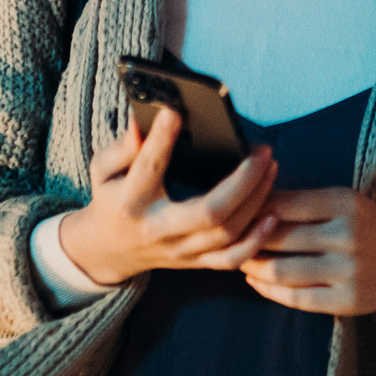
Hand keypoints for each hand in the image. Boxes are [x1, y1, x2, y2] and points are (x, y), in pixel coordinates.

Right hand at [57, 108, 279, 285]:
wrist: (108, 251)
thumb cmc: (111, 199)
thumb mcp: (102, 171)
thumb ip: (120, 149)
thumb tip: (142, 126)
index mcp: (130, 202)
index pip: (147, 170)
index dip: (160, 142)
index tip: (175, 113)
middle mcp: (159, 230)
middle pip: (209, 212)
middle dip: (243, 181)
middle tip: (262, 150)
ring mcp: (181, 250)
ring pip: (228, 233)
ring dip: (257, 200)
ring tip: (271, 167)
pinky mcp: (195, 262)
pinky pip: (232, 259)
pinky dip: (256, 240)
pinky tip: (273, 214)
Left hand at [239, 188, 375, 319]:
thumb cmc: (370, 225)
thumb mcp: (345, 200)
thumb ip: (304, 201)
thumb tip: (253, 200)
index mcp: (344, 202)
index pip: (284, 203)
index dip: (254, 207)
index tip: (237, 210)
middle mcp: (347, 235)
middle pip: (278, 237)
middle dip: (248, 239)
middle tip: (230, 239)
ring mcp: (348, 271)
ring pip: (281, 271)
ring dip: (254, 267)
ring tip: (242, 261)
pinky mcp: (347, 301)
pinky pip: (296, 298)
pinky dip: (270, 291)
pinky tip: (259, 282)